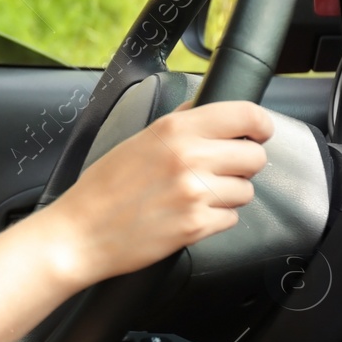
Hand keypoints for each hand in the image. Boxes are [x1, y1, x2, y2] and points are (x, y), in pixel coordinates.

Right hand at [37, 99, 274, 290]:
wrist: (80, 233)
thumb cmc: (103, 188)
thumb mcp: (137, 141)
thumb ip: (177, 122)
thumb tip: (206, 109)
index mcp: (174, 130)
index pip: (245, 115)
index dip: (260, 124)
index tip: (258, 132)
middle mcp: (189, 157)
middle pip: (255, 156)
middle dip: (242, 165)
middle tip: (217, 171)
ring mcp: (195, 193)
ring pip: (246, 191)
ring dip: (227, 195)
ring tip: (193, 197)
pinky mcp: (197, 226)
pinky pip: (231, 219)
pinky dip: (214, 219)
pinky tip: (186, 216)